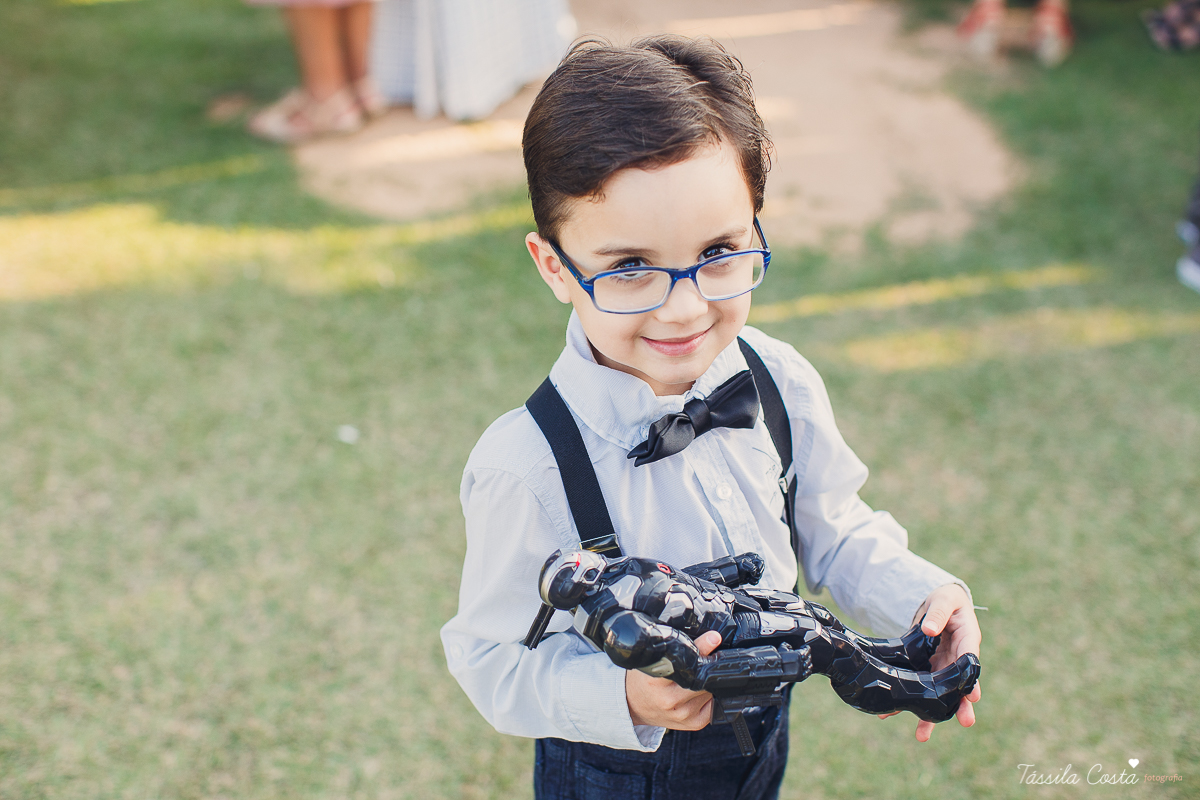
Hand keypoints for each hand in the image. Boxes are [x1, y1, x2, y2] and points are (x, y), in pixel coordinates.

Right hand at [626, 631, 721, 729]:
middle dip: (708, 665)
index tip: (713, 638)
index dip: (701, 648)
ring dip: (710, 681)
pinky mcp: (694, 723)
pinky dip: (711, 695)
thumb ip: (673, 650)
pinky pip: (714, 705)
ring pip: (711, 690)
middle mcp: (669, 700)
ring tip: (698, 675)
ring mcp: (682, 714)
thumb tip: (705, 637)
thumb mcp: (650, 659)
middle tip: (709, 656)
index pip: (684, 662)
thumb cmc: (642, 678)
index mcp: (654, 681)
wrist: (632, 704)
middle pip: (702, 678)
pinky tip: (700, 690)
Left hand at [877, 584, 981, 741]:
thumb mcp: (943, 600)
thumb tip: (929, 630)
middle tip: (965, 722)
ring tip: (923, 735)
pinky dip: (906, 700)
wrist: (936, 603)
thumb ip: (937, 613)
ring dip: (932, 715)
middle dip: (961, 705)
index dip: (972, 680)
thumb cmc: (946, 600)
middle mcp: (956, 658)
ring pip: (938, 693)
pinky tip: (890, 714)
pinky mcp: (926, 669)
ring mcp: (942, 666)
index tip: (973, 696)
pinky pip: (918, 686)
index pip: (970, 662)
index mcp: (967, 640)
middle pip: (960, 686)